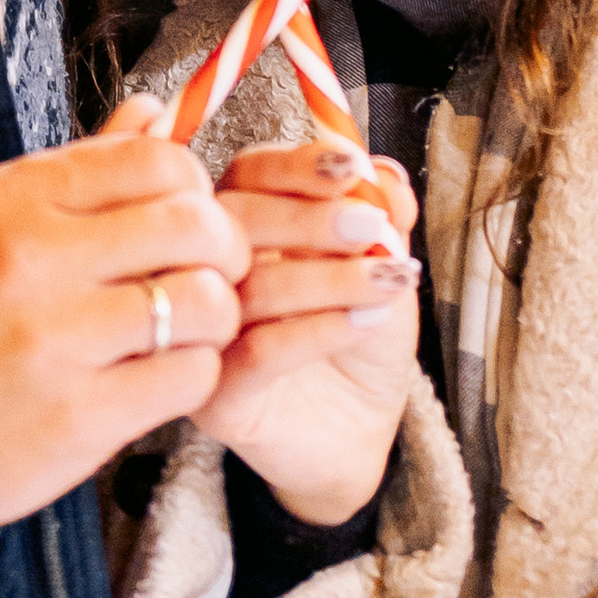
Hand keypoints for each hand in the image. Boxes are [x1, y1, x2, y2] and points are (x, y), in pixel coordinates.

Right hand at [0, 125, 249, 538]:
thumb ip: (82, 168)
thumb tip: (155, 110)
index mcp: (18, 199)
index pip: (156, 159)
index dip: (195, 186)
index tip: (190, 215)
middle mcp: (37, 260)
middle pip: (194, 225)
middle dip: (226, 249)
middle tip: (216, 273)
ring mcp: (57, 341)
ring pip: (203, 302)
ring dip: (215, 316)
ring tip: (191, 329)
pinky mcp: (79, 417)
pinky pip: (189, 376)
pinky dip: (194, 372)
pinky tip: (165, 373)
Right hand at [196, 138, 419, 527]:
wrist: (358, 434)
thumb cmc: (356, 341)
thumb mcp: (382, 268)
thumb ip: (382, 217)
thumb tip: (384, 175)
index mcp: (242, 227)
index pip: (246, 174)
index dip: (296, 163)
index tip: (350, 165)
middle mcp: (209, 276)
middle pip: (233, 221)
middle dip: (311, 216)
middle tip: (372, 228)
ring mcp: (205, 340)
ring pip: (252, 287)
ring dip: (332, 277)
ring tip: (392, 282)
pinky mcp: (215, 401)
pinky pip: (259, 353)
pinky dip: (321, 328)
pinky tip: (368, 321)